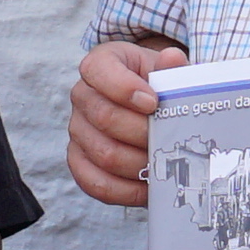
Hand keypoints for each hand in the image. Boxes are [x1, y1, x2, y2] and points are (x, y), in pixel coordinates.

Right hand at [67, 36, 175, 206]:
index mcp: (101, 64)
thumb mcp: (166, 71)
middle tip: (169, 140)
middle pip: (104, 117)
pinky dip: (125, 190)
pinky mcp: (79, 161)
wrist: (151, 108)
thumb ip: (171, 68)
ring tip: (163, 163)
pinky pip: (95, 182)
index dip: (124, 88)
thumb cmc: (159, 87)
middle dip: (142, 133)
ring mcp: (78, 130)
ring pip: (104, 154)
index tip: (153, 103)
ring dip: (139, 163)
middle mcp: (82, 95)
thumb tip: (172, 59)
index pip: (98, 71)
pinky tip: (148, 186)